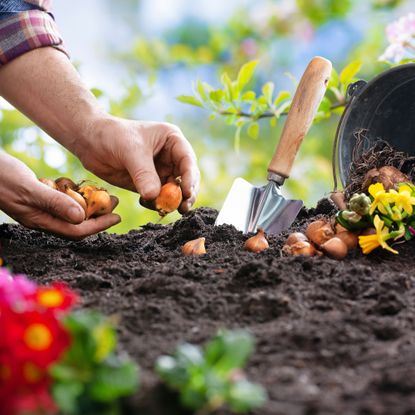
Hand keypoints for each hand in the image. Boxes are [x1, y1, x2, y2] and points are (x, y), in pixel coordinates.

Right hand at [0, 151, 119, 238]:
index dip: (99, 226)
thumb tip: (81, 218)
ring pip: (70, 211)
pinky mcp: (37, 197)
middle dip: (98, 215)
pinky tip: (80, 186)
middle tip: (115, 202)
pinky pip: (61, 201)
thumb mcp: (29, 189)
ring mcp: (39, 208)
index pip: (76, 231)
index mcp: (40, 221)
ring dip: (88, 204)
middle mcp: (42, 218)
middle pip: (77, 223)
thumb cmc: (0, 177)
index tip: (117, 217)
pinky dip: (73, 195)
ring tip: (103, 193)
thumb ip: (54, 203)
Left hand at [75, 116, 199, 212]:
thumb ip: (144, 174)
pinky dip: (156, 204)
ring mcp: (160, 171)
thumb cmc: (112, 135)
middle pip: (186, 178)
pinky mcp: (148, 184)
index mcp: (172, 140)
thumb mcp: (130, 151)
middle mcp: (170, 156)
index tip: (187, 193)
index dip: (190, 178)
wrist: (89, 141)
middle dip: (186, 194)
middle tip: (183, 208)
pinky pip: (158, 197)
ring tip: (165, 210)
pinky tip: (148, 204)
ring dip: (172, 202)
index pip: (187, 160)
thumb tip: (154, 197)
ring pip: (174, 190)